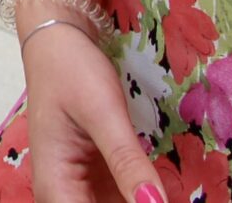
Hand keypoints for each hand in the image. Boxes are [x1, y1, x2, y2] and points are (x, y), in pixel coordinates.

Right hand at [19, 24, 164, 202]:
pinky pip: (123, 201)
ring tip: (174, 189)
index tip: (161, 198)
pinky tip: (164, 189)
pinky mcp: (96, 181)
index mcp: (55, 185)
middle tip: (176, 192)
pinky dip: (144, 197)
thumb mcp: (103, 112)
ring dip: (145, 200)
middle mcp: (64, 194)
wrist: (58, 43)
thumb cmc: (70, 70)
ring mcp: (81, 190)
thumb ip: (128, 163)